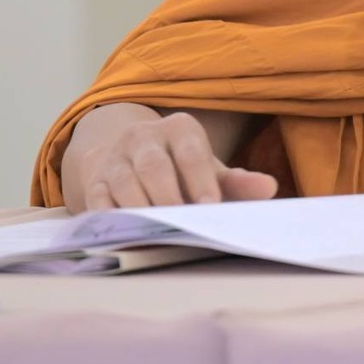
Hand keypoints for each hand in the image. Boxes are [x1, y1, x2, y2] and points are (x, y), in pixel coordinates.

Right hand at [62, 103, 276, 211]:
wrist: (128, 157)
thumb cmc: (180, 169)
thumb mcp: (208, 169)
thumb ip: (237, 181)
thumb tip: (269, 188)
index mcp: (179, 128)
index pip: (191, 151)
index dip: (200, 178)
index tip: (210, 205)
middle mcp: (143, 137)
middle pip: (154, 165)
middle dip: (167, 195)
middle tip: (182, 222)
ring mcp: (115, 158)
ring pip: (124, 182)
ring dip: (139, 209)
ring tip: (155, 232)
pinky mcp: (95, 181)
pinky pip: (99, 200)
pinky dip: (109, 219)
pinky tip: (122, 235)